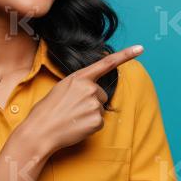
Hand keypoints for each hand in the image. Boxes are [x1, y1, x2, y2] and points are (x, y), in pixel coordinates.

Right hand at [21, 45, 143, 155]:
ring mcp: (95, 104)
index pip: (106, 63)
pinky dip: (89, 126)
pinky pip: (99, 122)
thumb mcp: (61, 89)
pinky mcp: (97, 120)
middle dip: (90, 102)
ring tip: (71, 118)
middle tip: (71, 110)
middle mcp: (90, 88)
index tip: (141, 48)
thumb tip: (91, 91)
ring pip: (99, 109)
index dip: (126, 55)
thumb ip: (79, 85)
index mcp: (79, 77)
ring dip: (89, 114)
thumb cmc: (47, 111)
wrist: (40, 132)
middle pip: (101, 94)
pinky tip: (76, 127)